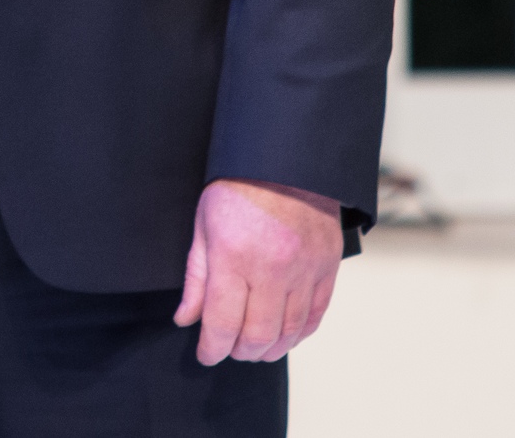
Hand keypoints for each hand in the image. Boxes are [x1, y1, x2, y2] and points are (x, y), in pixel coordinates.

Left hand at [173, 179, 342, 364]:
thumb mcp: (204, 228)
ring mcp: (304, 269)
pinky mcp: (327, 267)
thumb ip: (197, 278)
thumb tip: (186, 319)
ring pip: (289, 331)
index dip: (212, 349)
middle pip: (258, 335)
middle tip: (231, 350)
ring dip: (271, 348)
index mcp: (233, 257)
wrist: (284, 160)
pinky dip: (299, 333)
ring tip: (256, 347)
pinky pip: (316, 315)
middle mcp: (272, 268)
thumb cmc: (237, 190)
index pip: (222, 323)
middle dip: (241, 352)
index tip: (206, 354)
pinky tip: (285, 335)